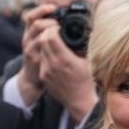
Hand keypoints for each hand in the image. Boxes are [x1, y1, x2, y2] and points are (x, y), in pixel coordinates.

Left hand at [22, 3, 96, 121]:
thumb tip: (83, 31)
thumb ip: (82, 46)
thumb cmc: (87, 80)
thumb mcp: (88, 61)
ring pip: (41, 49)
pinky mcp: (43, 76)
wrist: (79, 101)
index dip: (53, 28)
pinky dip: (46, 53)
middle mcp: (53, 65)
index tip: (59, 26)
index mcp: (65, 59)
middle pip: (43, 41)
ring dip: (46, 43)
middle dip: (48, 32)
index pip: (50, 37)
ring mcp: (46, 71)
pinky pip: (42, 60)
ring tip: (56, 41)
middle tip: (56, 30)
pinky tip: (55, 54)